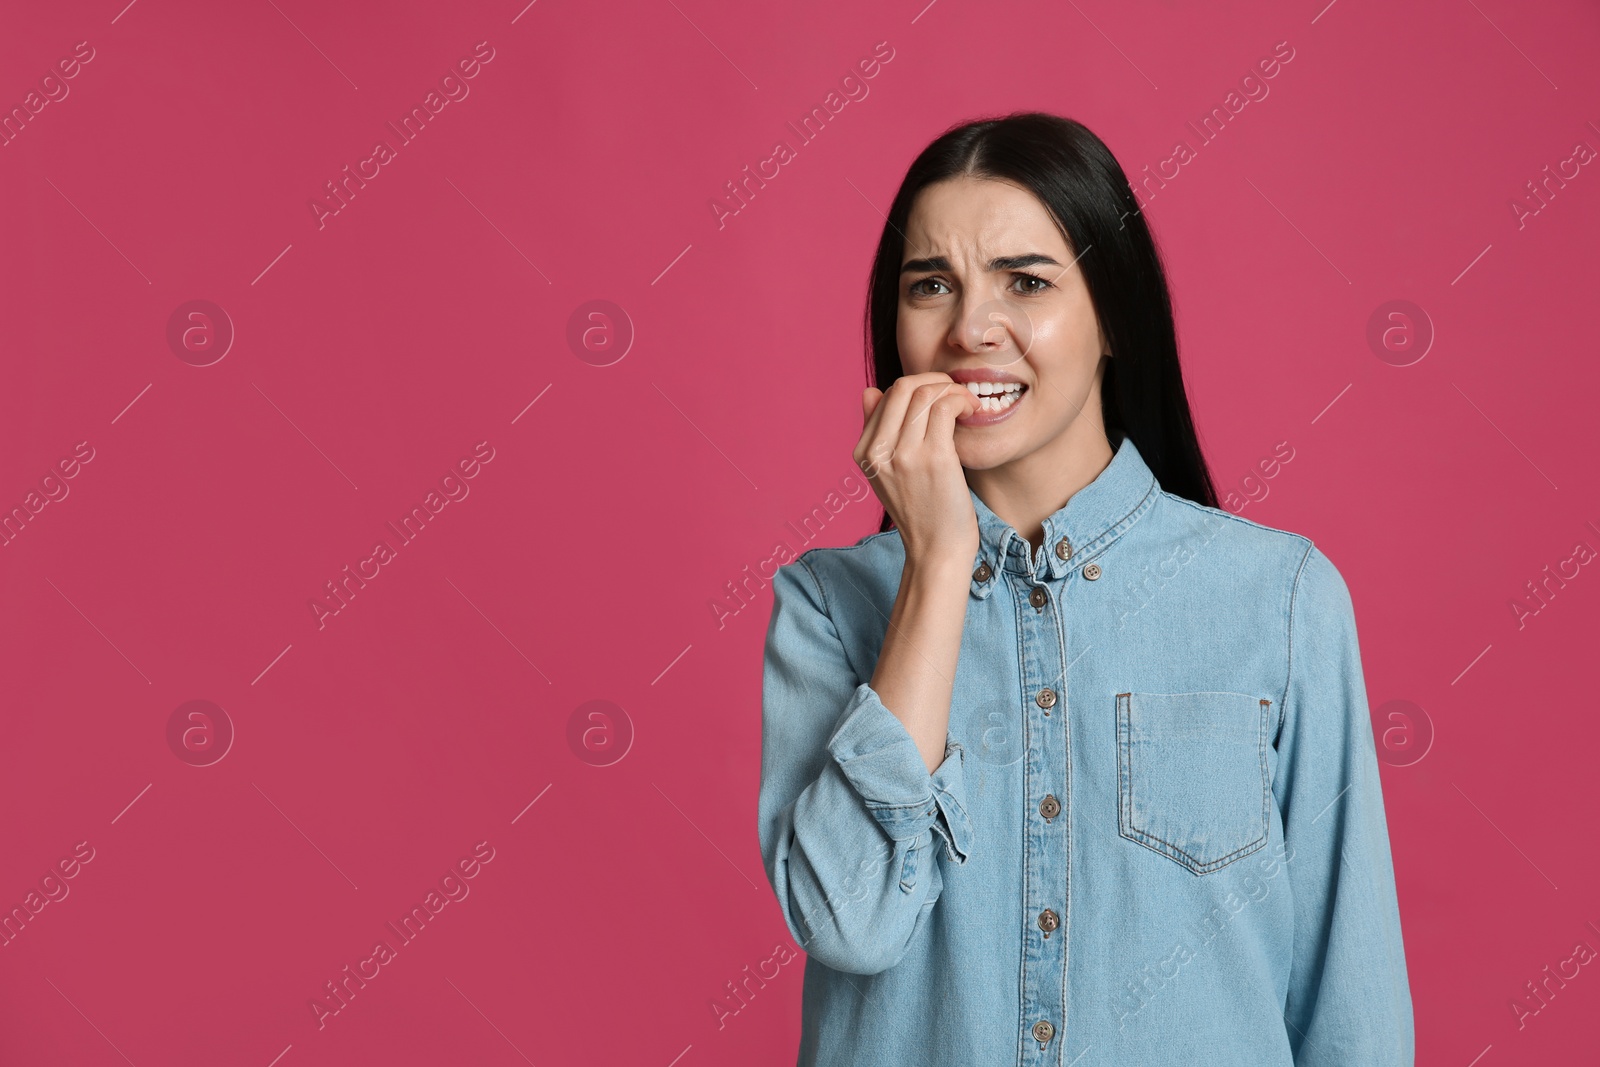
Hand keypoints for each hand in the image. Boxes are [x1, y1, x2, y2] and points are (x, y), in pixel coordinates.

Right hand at [854, 372, 980, 566]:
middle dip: (934, 381)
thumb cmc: (921, 511)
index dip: (917, 387)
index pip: (885, 395)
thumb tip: (871, 391)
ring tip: (967, 404)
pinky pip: (945, 407)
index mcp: (864, 453)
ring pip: (925, 393)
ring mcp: (904, 455)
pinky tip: (972, 412)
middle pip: (903, 387)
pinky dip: (962, 400)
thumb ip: (877, 432)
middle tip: (955, 393)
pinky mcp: (933, 459)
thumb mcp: (887, 473)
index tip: (939, 398)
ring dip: (952, 390)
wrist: (936, 550)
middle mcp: (879, 452)